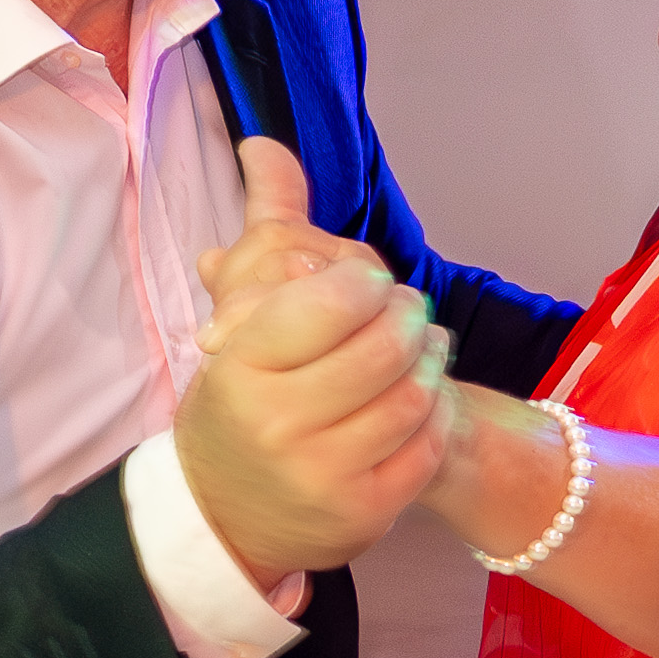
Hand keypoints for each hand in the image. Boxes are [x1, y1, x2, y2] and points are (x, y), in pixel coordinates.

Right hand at [176, 137, 447, 577]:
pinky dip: (434, 414)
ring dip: (430, 363)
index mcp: (241, 365)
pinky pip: (424, 449)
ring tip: (425, 348)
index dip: (366, 283)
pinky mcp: (361, 513)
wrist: (224, 512)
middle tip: (410, 312)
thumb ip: (265, 225)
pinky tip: (424, 397)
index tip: (369, 283)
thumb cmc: (240, 399)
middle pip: (383, 346)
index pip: (331, 300)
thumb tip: (264, 143)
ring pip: (411, 396)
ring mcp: (321, 474)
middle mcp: (277, 422)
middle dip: (409, 319)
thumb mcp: (238, 317)